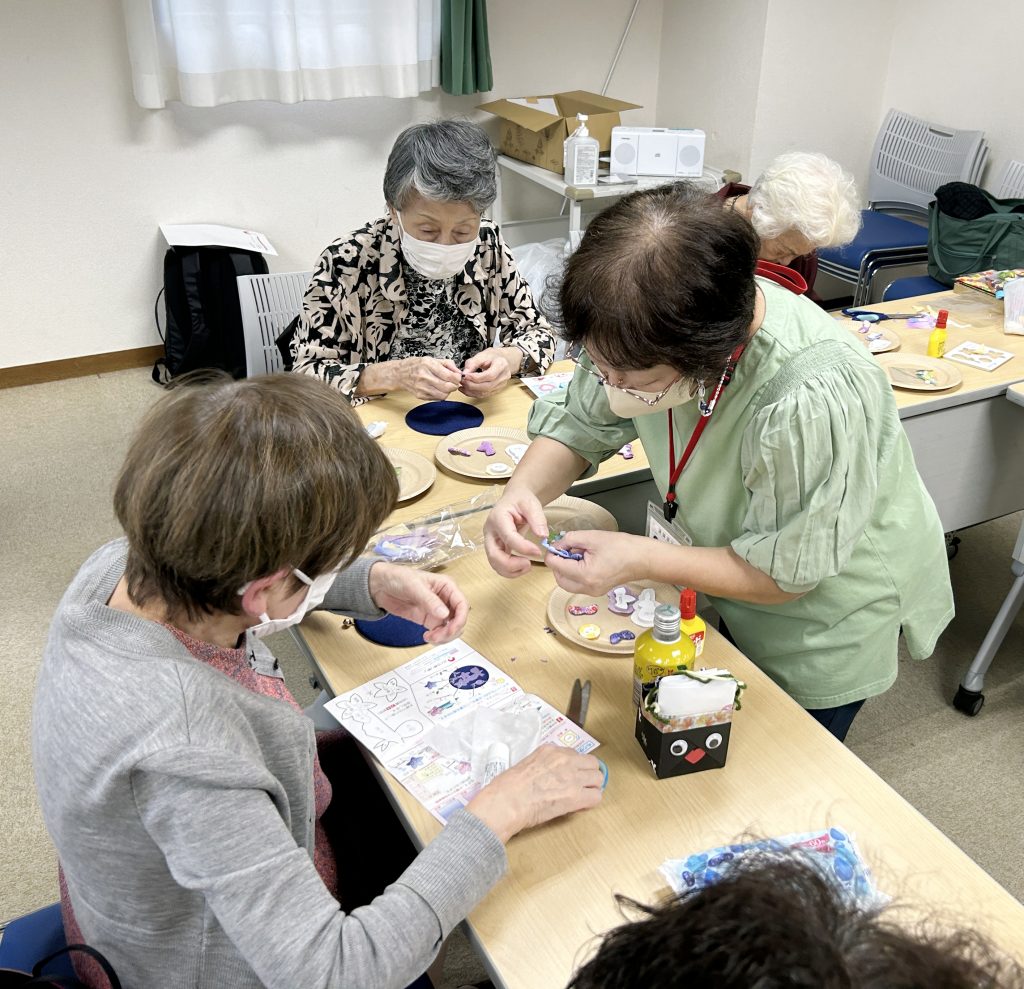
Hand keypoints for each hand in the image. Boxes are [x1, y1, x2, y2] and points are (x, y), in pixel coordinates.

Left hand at [367, 563, 468, 642]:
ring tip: (430, 637)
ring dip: (445, 637)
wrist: (380, 586)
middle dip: (451, 630)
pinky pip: (440, 632)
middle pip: (459, 619)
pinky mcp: (428, 620)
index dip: (461, 618)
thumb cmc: (398, 578)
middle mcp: (445, 599)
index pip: (462, 604)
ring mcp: (437, 611)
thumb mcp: (414, 586)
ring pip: (451, 628)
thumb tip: (444, 614)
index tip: (452, 629)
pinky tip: (427, 637)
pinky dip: (437, 638)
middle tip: (437, 636)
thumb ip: (430, 600)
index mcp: (447, 586)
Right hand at [395, 357, 462, 400]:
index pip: (449, 376)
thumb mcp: (433, 359)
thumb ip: (448, 364)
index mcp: (428, 364)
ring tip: (445, 386)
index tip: (458, 377)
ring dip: (448, 391)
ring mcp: (421, 387)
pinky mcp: (420, 395)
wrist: (400, 373)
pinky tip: (437, 389)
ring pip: (443, 395)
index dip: (457, 378)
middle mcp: (424, 376)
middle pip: (447, 387)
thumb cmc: (417, 365)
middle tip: (454, 383)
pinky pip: (436, 398)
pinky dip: (440, 395)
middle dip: (454, 386)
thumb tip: (459, 373)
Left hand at [460, 347, 516, 397]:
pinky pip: (484, 395)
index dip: (476, 378)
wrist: (502, 360)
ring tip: (462, 385)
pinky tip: (466, 389)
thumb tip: (464, 374)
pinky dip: (473, 393)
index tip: (465, 376)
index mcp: (501, 365)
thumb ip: (472, 363)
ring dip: (471, 391)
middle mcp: (503, 377)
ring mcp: (501, 385)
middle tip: (462, 381)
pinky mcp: (497, 390)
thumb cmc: (492, 356)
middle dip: (472, 385)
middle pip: (487, 386)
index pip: (490, 375)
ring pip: (485, 392)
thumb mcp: (482, 355)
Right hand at [465, 745, 603, 842]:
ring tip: (583, 796)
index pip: (573, 754)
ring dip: (592, 787)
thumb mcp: (525, 764)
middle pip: (591, 763)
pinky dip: (590, 802)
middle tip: (581, 785)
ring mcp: (572, 776)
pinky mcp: (575, 795)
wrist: (507, 801)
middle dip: (588, 774)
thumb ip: (542, 765)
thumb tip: (548, 777)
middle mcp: (564, 759)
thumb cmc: (508, 787)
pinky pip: (596, 797)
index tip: (570, 775)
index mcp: (550, 750)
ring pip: (598, 778)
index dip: (574, 766)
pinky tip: (580, 806)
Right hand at [483, 491, 547, 576]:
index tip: (538, 551)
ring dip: (510, 570)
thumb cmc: (521, 500)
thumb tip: (542, 536)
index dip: (522, 547)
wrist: (514, 499)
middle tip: (529, 565)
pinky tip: (523, 567)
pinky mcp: (495, 548)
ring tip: (528, 566)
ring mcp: (491, 541)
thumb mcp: (531, 504)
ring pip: (494, 563)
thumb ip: (537, 519)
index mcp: (497, 518)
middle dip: (511, 565)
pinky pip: (498, 564)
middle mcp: (490, 531)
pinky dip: (510, 570)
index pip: (508, 537)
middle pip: (494, 555)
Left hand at [543, 529, 648, 594]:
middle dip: (558, 564)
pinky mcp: (597, 590)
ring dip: (567, 569)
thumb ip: (569, 540)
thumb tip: (556, 545)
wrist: (643, 558)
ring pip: (568, 583)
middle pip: (559, 578)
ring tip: (578, 554)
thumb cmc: (623, 547)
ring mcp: (593, 591)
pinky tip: (585, 560)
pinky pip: (578, 584)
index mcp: (585, 575)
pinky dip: (576, 573)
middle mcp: (588, 588)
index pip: (556, 566)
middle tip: (565, 549)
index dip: (553, 553)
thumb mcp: (591, 537)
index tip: (555, 544)